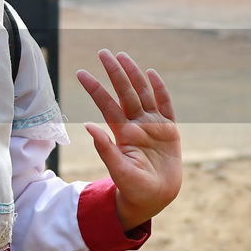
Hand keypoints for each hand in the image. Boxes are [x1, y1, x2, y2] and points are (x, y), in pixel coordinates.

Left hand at [76, 50, 181, 230]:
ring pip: (143, 93)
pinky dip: (160, 89)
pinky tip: (152, 73)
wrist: (154, 199)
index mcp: (123, 133)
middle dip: (114, 72)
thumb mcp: (119, 171)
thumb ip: (105, 149)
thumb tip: (87, 126)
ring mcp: (154, 126)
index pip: (107, 105)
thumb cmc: (133, 189)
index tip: (80, 73)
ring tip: (122, 56)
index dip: (95, 88)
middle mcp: (136, 125)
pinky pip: (166, 106)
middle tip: (103, 52)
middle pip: (124, 92)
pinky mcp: (170, 131)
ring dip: (133, 74)